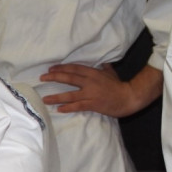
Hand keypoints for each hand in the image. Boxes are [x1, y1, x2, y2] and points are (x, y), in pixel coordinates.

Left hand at [41, 63, 161, 116]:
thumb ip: (103, 67)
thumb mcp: (111, 73)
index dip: (62, 68)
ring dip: (56, 97)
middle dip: (54, 77)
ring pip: (70, 94)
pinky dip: (68, 107)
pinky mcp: (93, 104)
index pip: (74, 68)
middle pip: (69, 78)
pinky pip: (77, 106)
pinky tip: (59, 109)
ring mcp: (91, 93)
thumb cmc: (119, 85)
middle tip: (42, 78)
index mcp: (93, 73)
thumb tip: (101, 62)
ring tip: (45, 98)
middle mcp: (90, 82)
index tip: (51, 68)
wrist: (128, 97)